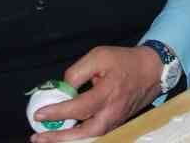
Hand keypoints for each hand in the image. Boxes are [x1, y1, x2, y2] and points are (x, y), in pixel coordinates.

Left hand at [30, 45, 162, 142]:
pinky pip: (95, 134)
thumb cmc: (123, 61)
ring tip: (47, 138)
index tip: (39, 114)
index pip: (80, 107)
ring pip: (90, 137)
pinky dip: (78, 137)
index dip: (58, 112)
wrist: (151, 70)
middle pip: (86, 132)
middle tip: (38, 137)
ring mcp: (116, 120)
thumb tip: (64, 89)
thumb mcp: (99, 56)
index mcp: (108, 92)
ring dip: (68, 140)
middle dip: (61, 138)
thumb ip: (78, 72)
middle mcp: (113, 111)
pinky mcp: (116, 123)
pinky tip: (64, 134)